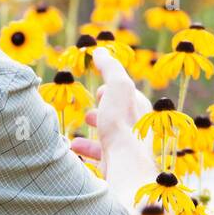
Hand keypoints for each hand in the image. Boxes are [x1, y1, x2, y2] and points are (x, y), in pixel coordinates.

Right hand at [70, 47, 152, 171]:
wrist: (125, 163)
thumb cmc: (122, 123)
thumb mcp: (117, 86)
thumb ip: (110, 67)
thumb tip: (100, 50)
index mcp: (139, 107)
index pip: (127, 94)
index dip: (112, 89)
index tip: (100, 89)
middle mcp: (136, 127)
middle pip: (118, 116)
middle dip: (103, 111)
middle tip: (90, 111)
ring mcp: (126, 147)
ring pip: (108, 136)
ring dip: (93, 130)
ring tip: (78, 128)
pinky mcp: (116, 163)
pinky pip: (100, 154)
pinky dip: (86, 148)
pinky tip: (73, 147)